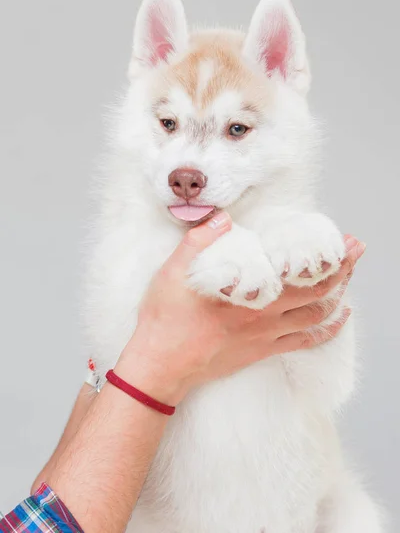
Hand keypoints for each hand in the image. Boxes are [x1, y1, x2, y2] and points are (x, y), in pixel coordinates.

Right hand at [116, 213, 364, 404]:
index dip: (330, 258)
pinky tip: (336, 320)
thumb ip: (199, 242)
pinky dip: (326, 330)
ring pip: (316, 316)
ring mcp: (266, 337)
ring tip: (350, 279)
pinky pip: (303, 343)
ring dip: (338, 296)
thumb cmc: (166, 320)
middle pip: (319, 292)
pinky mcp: (260, 352)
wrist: (161, 365)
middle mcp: (265, 316)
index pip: (303, 273)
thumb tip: (223, 219)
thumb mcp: (173, 272)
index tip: (347, 243)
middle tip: (357, 252)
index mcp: (250, 293)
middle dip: (343, 270)